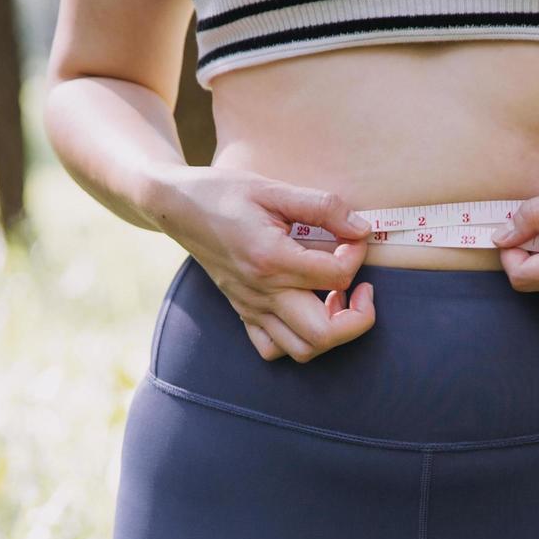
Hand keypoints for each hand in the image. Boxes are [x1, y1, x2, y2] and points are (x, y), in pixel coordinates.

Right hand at [141, 164, 378, 362]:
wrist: (176, 206)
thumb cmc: (224, 192)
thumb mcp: (275, 189)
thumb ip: (323, 207)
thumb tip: (362, 230)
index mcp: (271, 259)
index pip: (337, 276)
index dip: (357, 254)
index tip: (352, 235)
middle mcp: (261, 292)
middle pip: (325, 334)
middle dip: (358, 316)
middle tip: (361, 286)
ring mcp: (250, 307)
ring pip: (302, 350)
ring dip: (331, 331)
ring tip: (334, 299)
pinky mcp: (242, 312)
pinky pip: (272, 348)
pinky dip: (297, 339)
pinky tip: (306, 308)